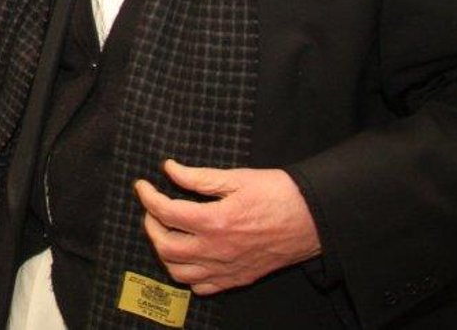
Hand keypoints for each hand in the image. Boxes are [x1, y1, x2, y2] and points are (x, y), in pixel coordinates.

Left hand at [135, 159, 321, 295]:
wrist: (313, 219)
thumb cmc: (278, 194)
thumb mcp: (236, 177)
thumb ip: (198, 177)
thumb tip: (170, 169)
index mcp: (214, 221)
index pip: (165, 212)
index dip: (147, 197)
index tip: (142, 186)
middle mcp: (217, 250)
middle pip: (165, 247)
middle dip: (150, 225)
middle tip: (152, 209)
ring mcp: (227, 268)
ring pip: (179, 272)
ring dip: (165, 252)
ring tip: (166, 232)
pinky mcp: (238, 278)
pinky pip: (202, 287)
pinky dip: (188, 274)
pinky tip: (189, 256)